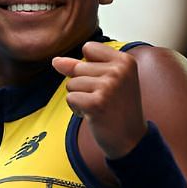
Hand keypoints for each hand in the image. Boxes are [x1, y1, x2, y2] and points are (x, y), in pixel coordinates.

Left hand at [52, 42, 146, 158]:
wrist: (130, 139)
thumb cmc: (118, 108)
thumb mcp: (106, 81)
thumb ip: (80, 66)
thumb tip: (56, 60)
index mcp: (125, 60)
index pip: (88, 48)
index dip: (89, 66)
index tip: (106, 82)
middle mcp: (119, 71)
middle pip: (78, 67)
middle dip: (83, 85)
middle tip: (104, 99)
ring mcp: (108, 87)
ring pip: (72, 84)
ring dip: (80, 98)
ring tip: (99, 107)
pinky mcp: (96, 103)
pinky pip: (70, 99)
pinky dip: (77, 109)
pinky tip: (94, 115)